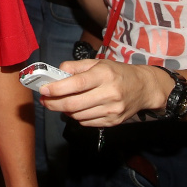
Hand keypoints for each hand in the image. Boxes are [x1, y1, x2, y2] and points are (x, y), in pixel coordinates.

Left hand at [39, 59, 168, 126]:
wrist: (144, 88)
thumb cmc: (117, 73)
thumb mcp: (98, 63)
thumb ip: (76, 67)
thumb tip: (57, 74)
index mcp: (104, 75)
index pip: (76, 83)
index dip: (57, 88)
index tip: (43, 90)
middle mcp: (109, 93)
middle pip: (74, 104)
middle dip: (54, 104)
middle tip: (44, 101)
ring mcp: (112, 110)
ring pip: (78, 115)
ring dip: (64, 111)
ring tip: (61, 103)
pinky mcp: (113, 122)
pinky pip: (87, 122)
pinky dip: (77, 117)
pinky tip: (77, 109)